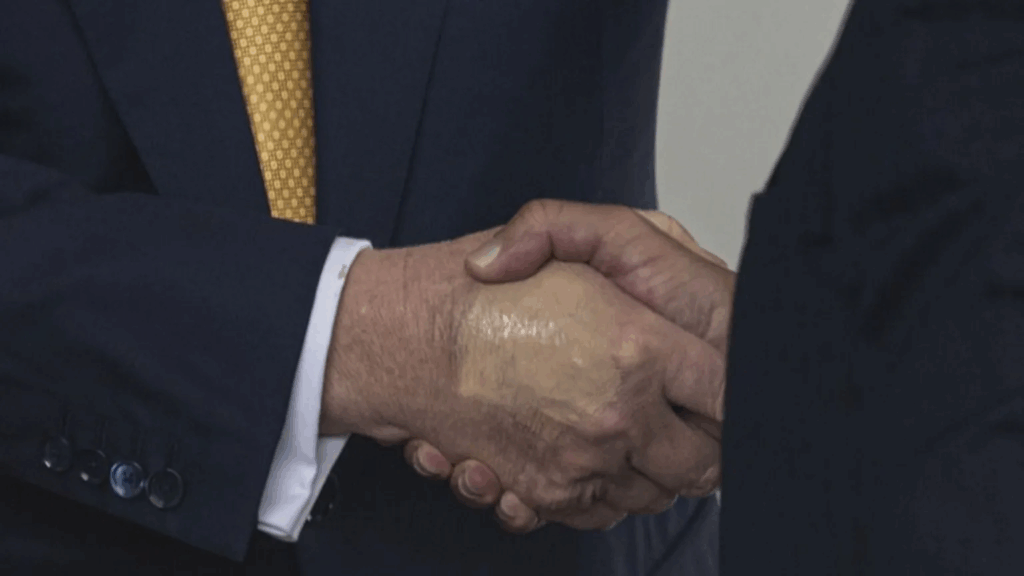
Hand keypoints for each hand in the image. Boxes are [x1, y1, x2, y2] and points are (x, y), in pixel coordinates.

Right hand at [402, 200, 734, 531]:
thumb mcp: (573, 234)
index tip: (720, 387)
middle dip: (704, 446)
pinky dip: (601, 496)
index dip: (733, 392)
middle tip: (684, 419)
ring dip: (653, 473)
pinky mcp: (544, 491)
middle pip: (702, 461)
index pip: (726, 391)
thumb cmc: (486, 289)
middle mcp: (617, 414)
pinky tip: (588, 457)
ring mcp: (581, 460)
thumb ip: (631, 249)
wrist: (400, 334)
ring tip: (633, 436)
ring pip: (654, 493)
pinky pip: (599, 511)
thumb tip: (661, 301)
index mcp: (638, 346)